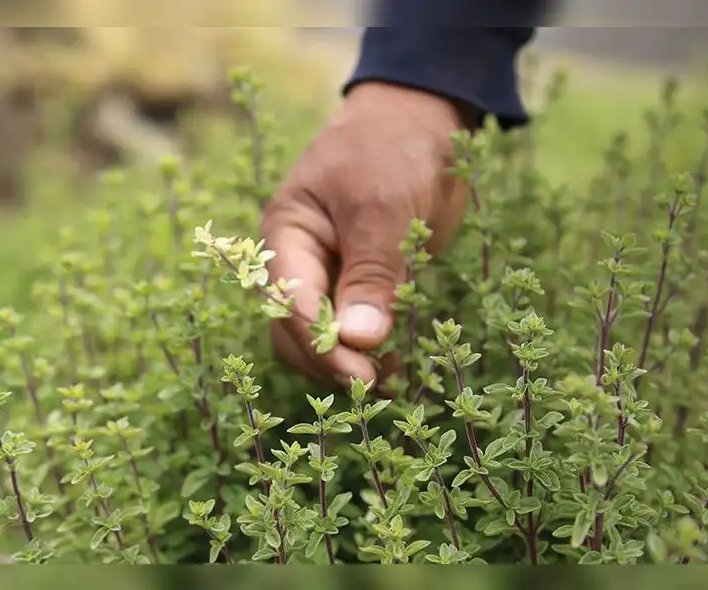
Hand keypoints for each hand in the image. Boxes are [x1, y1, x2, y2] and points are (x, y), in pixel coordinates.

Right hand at [259, 81, 479, 388]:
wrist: (421, 117)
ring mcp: (327, 274)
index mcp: (286, 235)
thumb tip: (359, 340)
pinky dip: (369, 351)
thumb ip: (370, 274)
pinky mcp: (358, 282)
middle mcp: (298, 261)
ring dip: (349, 362)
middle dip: (330, 360)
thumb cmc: (392, 150)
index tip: (361, 373)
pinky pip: (352, 328)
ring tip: (390, 378)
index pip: (289, 303)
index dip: (321, 344)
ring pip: (321, 338)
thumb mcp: (381, 209)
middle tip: (377, 382)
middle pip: (294, 332)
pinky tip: (396, 365)